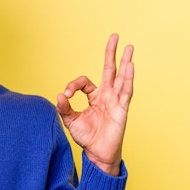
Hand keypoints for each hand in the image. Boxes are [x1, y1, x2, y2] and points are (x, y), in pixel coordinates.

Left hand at [56, 34, 133, 175]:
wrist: (97, 153)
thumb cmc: (86, 137)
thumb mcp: (70, 121)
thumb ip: (64, 108)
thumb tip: (59, 95)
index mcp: (94, 97)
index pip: (84, 82)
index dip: (73, 85)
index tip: (66, 95)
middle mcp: (106, 95)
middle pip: (109, 70)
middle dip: (111, 53)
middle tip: (114, 36)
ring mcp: (116, 100)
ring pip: (121, 77)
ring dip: (125, 61)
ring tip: (129, 46)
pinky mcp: (122, 108)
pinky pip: (126, 90)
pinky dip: (128, 77)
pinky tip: (130, 65)